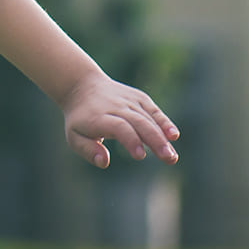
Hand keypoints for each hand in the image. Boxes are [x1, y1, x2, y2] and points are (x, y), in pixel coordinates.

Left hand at [60, 72, 179, 168]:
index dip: (130, 139)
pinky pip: (153, 110)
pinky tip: (174, 135)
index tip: (140, 156)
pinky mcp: (139, 98)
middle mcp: (115, 106)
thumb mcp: (74, 136)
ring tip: (172, 156)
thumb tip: (104, 161)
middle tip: (168, 158)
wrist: (83, 86)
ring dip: (162, 137)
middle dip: (154, 140)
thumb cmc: (80, 120)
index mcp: (98, 117)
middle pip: (138, 122)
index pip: (118, 126)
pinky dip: (164, 121)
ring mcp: (128, 100)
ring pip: (148, 118)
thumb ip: (88, 150)